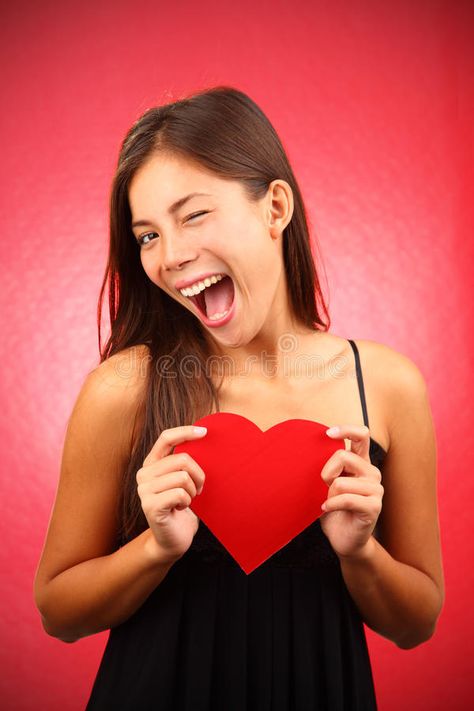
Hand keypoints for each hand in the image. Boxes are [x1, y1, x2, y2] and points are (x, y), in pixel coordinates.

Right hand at [136, 425, 206, 562]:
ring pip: (182, 477)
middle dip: (198, 475)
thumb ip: (184, 462)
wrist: (173, 540)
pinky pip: (180, 494)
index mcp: (152, 463)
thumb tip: (203, 437)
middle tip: (197, 490)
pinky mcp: (150, 505)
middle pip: (182, 459)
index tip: (204, 432)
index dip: (185, 432)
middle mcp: (144, 474)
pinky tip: (180, 508)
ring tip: (187, 500)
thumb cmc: (182, 507)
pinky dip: (187, 502)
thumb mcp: (183, 479)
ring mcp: (144, 490)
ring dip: (192, 491)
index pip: (166, 438)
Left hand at [319, 424, 383, 559]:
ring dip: (329, 494)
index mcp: (361, 463)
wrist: (344, 540)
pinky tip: (326, 509)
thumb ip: (327, 467)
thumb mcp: (327, 484)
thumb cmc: (334, 510)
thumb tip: (308, 448)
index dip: (346, 430)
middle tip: (325, 488)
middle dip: (326, 472)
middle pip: (343, 456)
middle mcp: (371, 473)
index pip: (362, 435)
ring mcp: (375, 490)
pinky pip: (345, 499)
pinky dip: (331, 505)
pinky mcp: (373, 506)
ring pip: (341, 482)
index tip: (328, 433)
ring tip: (330, 502)